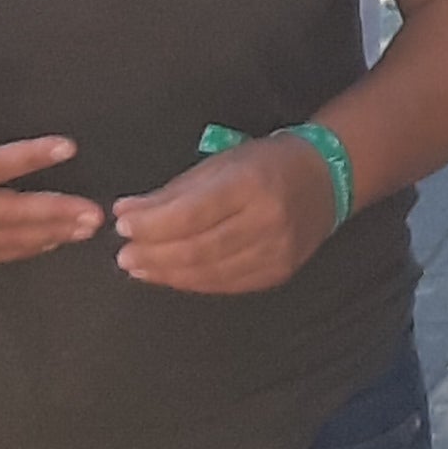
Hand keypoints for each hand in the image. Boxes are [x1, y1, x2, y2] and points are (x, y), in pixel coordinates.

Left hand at [109, 132, 340, 297]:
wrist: (324, 180)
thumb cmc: (265, 163)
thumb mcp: (220, 164)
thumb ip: (173, 192)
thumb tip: (126, 212)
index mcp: (251, 183)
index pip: (192, 213)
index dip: (153, 224)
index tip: (123, 226)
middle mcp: (268, 220)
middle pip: (198, 248)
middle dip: (154, 254)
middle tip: (123, 256)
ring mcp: (276, 252)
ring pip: (210, 272)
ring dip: (168, 273)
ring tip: (139, 268)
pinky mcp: (277, 273)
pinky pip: (226, 284)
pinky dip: (193, 281)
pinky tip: (171, 275)